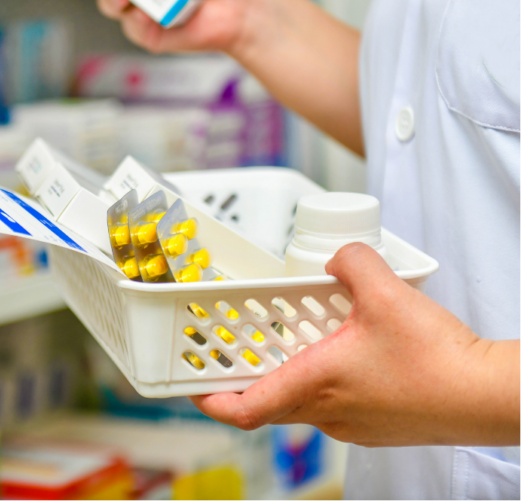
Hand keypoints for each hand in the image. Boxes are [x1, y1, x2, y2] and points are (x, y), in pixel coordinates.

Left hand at [190, 244, 491, 446]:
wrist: (489, 397)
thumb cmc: (438, 361)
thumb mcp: (385, 291)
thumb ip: (350, 262)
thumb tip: (338, 256)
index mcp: (313, 385)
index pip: (244, 408)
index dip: (210, 398)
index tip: (193, 385)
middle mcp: (327, 413)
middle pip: (269, 403)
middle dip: (250, 377)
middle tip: (240, 351)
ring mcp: (354, 426)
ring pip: (304, 403)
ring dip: (293, 375)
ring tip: (299, 342)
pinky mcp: (379, 426)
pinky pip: (337, 406)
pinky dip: (327, 382)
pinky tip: (348, 354)